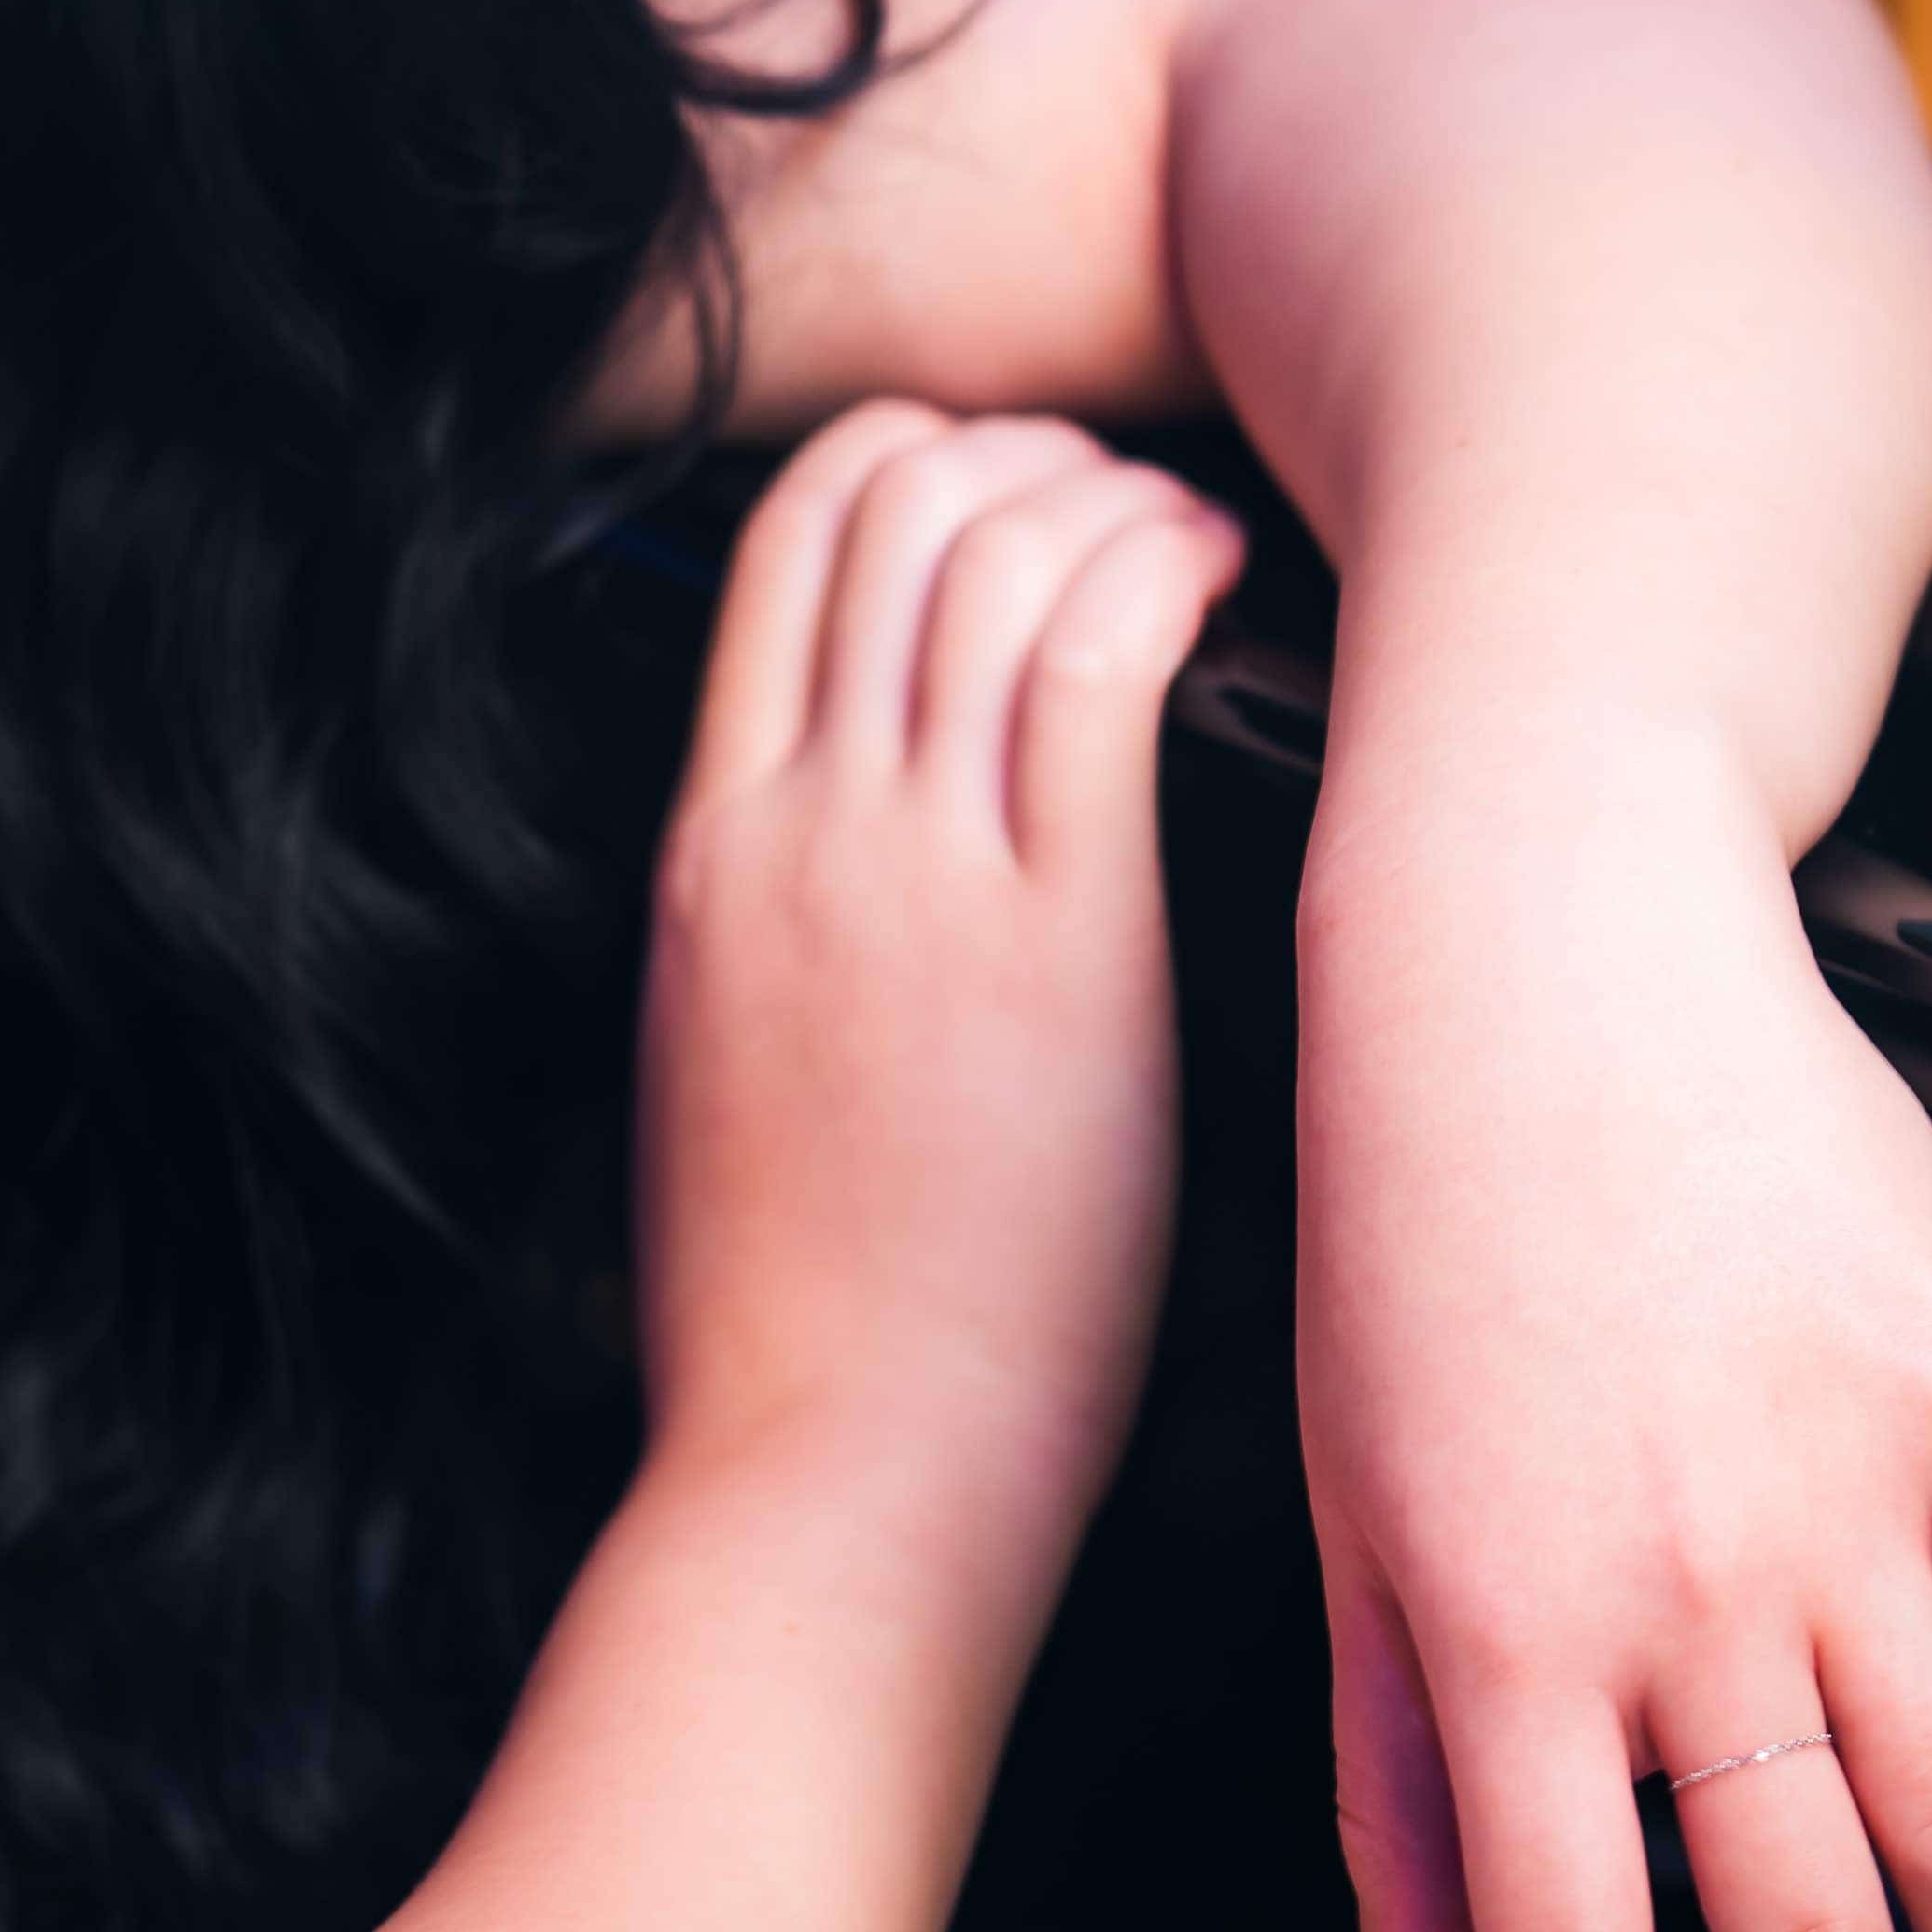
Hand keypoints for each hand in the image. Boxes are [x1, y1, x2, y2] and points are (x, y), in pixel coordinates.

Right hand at [637, 407, 1242, 1541]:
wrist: (831, 1477)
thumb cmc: (804, 1326)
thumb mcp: (724, 1070)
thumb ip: (775, 931)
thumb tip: (852, 860)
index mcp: (707, 849)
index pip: (788, 541)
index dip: (915, 462)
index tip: (1011, 493)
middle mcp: (798, 824)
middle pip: (895, 502)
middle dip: (1027, 454)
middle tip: (1124, 503)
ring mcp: (918, 871)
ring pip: (999, 548)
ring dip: (1113, 499)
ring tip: (1192, 537)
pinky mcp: (1055, 937)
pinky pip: (1100, 656)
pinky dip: (1167, 570)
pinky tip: (1224, 587)